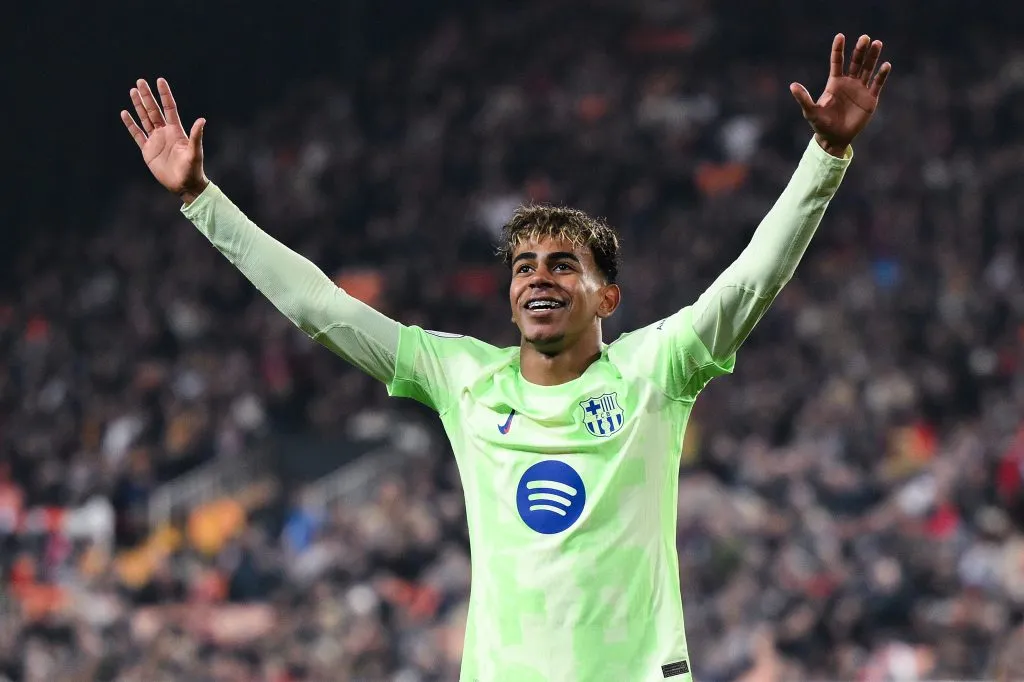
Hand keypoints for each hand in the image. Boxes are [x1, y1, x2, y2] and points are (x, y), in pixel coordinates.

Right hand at [121, 78, 208, 202]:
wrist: (184, 185)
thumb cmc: (193, 169)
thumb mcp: (195, 152)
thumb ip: (196, 136)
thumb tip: (202, 120)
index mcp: (176, 131)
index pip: (169, 108)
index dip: (165, 95)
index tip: (160, 80)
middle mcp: (165, 133)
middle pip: (154, 110)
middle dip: (147, 96)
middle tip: (140, 81)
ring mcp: (156, 140)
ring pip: (145, 119)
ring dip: (138, 105)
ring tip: (132, 91)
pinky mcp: (148, 150)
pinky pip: (137, 134)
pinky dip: (131, 124)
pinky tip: (125, 113)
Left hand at [790, 34, 891, 156]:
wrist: (835, 138)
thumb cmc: (821, 125)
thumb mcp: (811, 112)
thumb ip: (803, 98)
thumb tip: (792, 85)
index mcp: (834, 83)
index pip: (837, 62)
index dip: (838, 49)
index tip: (840, 36)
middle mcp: (848, 82)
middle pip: (855, 62)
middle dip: (860, 50)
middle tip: (864, 38)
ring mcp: (860, 89)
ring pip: (867, 69)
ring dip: (872, 57)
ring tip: (877, 43)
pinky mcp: (870, 98)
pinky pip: (877, 84)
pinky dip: (881, 75)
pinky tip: (886, 65)